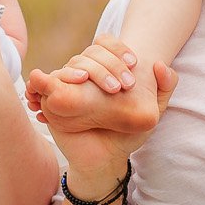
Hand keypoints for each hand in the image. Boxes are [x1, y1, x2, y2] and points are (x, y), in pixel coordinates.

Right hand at [32, 35, 176, 179]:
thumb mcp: (151, 112)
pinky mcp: (50, 101)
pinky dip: (41, 80)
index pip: (107, 44)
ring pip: (69, 65)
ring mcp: (68, 86)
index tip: (132, 64)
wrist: (106, 160)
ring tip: (84, 79)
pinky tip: (52, 87)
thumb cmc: (126, 135)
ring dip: (75, 69)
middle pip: (90, 53)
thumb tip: (159, 64)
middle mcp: (86, 74)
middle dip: (105, 64)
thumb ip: (164, 87)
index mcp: (107, 71)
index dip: (118, 49)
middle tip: (118, 87)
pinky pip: (41, 82)